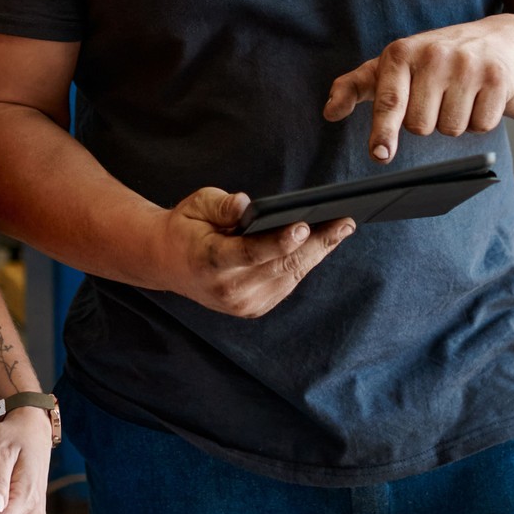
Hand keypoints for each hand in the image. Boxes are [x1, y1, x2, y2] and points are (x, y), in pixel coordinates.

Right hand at [155, 187, 353, 318]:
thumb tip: (247, 205)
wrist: (168, 264)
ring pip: (290, 275)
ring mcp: (243, 304)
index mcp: (210, 262)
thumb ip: (222, 206)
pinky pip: (287, 282)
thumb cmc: (187, 227)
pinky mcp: (255, 309)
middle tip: (344, 221)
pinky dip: (305, 262)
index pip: (250, 253)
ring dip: (318, 252)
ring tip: (342, 227)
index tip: (303, 226)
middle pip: (280, 265)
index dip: (279, 241)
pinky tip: (323, 243)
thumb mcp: (196, 205)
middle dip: (316, 243)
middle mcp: (229, 290)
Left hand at [323, 17, 513, 162]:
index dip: (383, 130)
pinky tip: (482, 97)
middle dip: (428, 120)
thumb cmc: (437, 59)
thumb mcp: (395, 65)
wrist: (501, 41)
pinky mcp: (498, 79)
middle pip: (420, 126)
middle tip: (437, 96)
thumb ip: (357, 86)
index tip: (381, 154)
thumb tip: (329, 111)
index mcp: (401, 51)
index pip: (389, 100)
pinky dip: (480, 120)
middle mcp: (434, 54)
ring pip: (450, 129)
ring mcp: (468, 65)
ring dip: (455, 121)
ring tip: (461, 94)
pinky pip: (480, 126)